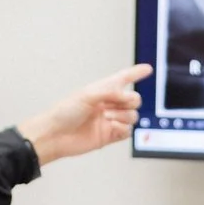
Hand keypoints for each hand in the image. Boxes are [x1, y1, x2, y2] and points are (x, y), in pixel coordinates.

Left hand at [17, 63, 150, 163]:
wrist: (56, 135)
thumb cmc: (65, 112)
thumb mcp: (87, 94)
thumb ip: (111, 92)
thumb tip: (128, 98)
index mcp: (102, 90)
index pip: (123, 79)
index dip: (136, 73)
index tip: (147, 69)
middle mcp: (108, 104)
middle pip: (134, 100)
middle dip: (129, 101)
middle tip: (114, 105)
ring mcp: (110, 120)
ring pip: (133, 116)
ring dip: (122, 116)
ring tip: (107, 118)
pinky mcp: (110, 136)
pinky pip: (128, 132)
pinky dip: (122, 129)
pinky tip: (111, 128)